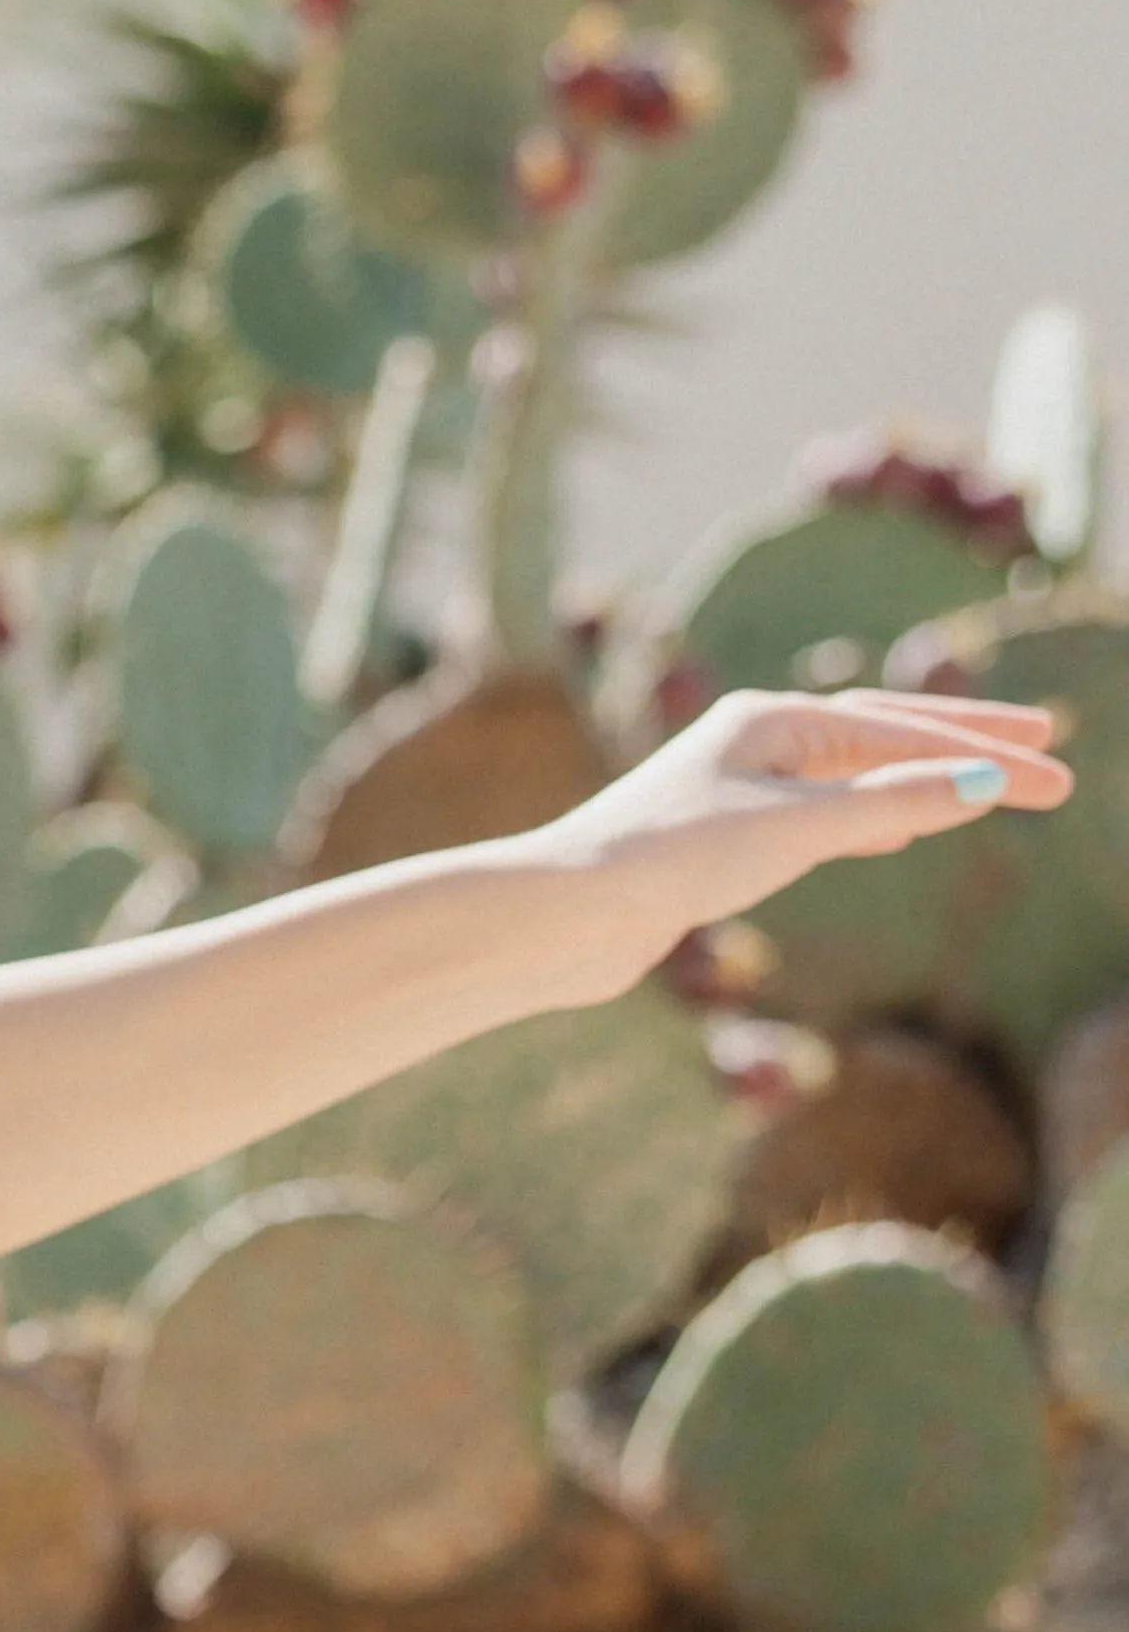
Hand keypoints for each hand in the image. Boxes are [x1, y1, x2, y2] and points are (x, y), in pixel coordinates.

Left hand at [520, 687, 1073, 998]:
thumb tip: (983, 782)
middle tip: (1049, 741)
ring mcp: (736, 788)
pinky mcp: (722, 840)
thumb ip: (891, 804)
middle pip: (882, 733)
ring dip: (922, 774)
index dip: (986, 752)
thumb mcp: (798, 828)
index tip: (1060, 774)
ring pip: (852, 773)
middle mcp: (752, 742)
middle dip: (965, 740)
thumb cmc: (672, 857)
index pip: (902, 730)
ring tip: (988, 779)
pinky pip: (820, 812)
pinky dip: (871, 813)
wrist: (571, 911)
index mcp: (769, 720)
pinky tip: (898, 829)